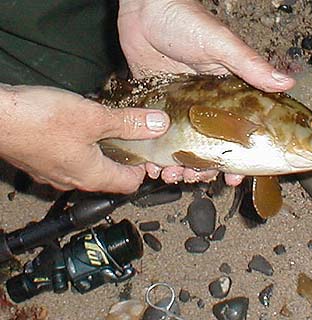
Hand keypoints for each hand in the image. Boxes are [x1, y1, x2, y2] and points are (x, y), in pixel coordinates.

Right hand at [0, 85, 168, 193]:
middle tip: (135, 137)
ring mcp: (55, 173)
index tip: (149, 152)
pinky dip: (84, 147)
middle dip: (125, 159)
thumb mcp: (94, 118)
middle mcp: (73, 180)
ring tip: (111, 129)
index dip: (143, 170)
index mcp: (92, 176)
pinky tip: (82, 128)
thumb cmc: (38, 120)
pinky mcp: (42, 160)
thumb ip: (129, 123)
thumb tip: (158, 125)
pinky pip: (71, 159)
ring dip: (104, 152)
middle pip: (110, 176)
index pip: (129, 184)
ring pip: (90, 167)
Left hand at [118, 0, 295, 185]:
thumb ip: (250, 65)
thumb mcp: (221, 44)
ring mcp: (178, 108)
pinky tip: (151, 166)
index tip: (236, 177)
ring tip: (172, 177)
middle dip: (204, 168)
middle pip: (208, 147)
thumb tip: (287, 83)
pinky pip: (156, 137)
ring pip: (182, 147)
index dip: (238, 157)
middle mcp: (204, 105)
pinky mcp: (156, 106)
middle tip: (197, 179)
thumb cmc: (185, 20)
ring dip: (179, 166)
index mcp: (225, 93)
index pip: (237, 132)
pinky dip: (154, 154)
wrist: (145, 8)